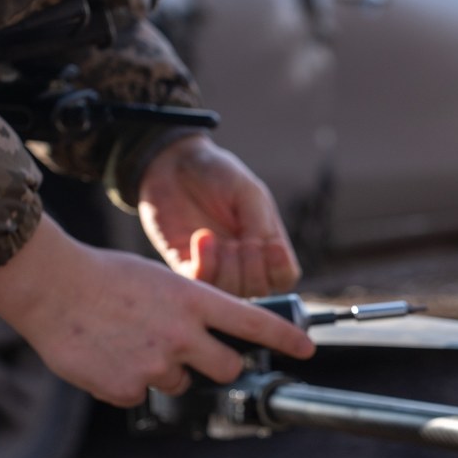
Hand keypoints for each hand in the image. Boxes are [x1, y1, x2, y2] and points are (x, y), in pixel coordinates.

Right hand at [0, 217, 315, 406]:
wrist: (50, 285)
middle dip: (220, 366)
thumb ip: (192, 310)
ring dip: (164, 372)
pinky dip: (126, 382)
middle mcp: (184, 335)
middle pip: (229, 368)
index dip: (286, 339)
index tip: (307, 349)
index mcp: (196, 301)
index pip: (255, 324)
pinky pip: (139, 395)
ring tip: (130, 343)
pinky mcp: (126, 387)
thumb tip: (210, 338)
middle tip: (197, 355)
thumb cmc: (106, 277)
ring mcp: (156, 365)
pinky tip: (107, 357)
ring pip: (180, 383)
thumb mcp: (163, 281)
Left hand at [138, 134, 300, 296]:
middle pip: (259, 290)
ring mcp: (214, 266)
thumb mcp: (249, 193)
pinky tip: (201, 237)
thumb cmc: (217, 174)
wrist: (173, 164)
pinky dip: (204, 264)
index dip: (280, 270)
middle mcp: (242, 261)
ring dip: (228, 268)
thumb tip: (262, 253)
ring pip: (230, 293)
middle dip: (251, 268)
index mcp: (266, 244)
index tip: (270, 245)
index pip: (284, 277)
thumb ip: (261, 225)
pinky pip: (200, 283)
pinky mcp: (185, 265)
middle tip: (240, 240)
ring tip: (216, 237)